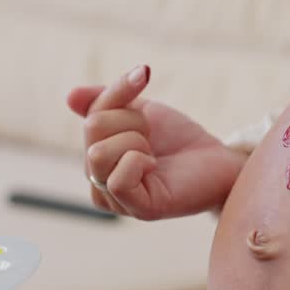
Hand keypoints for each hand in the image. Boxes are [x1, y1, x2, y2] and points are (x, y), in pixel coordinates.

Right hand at [68, 65, 246, 219]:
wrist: (220, 158)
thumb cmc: (180, 140)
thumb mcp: (141, 110)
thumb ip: (106, 101)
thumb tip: (70, 96)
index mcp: (96, 158)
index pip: (91, 115)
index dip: (120, 92)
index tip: (144, 79)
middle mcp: (99, 182)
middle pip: (93, 130)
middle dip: (132, 121)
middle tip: (153, 136)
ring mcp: (117, 199)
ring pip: (99, 154)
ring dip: (137, 141)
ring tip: (154, 154)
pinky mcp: (139, 210)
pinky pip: (118, 179)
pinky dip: (138, 161)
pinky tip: (154, 166)